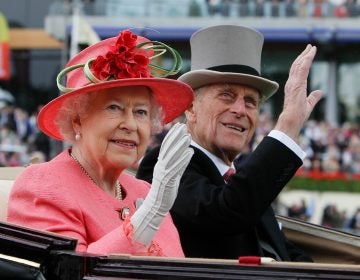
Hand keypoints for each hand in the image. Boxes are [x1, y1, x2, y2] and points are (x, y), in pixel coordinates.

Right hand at [130, 123, 193, 246]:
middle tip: (183, 126)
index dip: (172, 135)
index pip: (165, 146)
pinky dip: (183, 159)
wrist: (156, 206)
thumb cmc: (164, 190)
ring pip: (172, 156)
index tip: (179, 126)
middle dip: (176, 136)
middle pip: (168, 148)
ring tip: (188, 136)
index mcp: (160, 164)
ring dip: (180, 145)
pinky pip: (176, 168)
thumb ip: (174, 164)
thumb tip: (182, 153)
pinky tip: (190, 152)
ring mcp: (164, 173)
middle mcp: (161, 166)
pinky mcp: (168, 181)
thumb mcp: (168, 174)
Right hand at [274, 44, 322, 139]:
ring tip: (311, 47)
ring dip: (306, 55)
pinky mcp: (297, 83)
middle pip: (297, 65)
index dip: (302, 62)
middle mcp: (291, 83)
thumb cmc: (297, 115)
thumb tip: (319, 92)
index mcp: (293, 87)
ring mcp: (293, 83)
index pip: (297, 72)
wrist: (291, 119)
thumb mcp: (308, 104)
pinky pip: (302, 68)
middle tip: (309, 47)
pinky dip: (307, 59)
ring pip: (299, 64)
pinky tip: (311, 53)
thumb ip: (313, 97)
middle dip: (303, 55)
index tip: (308, 55)